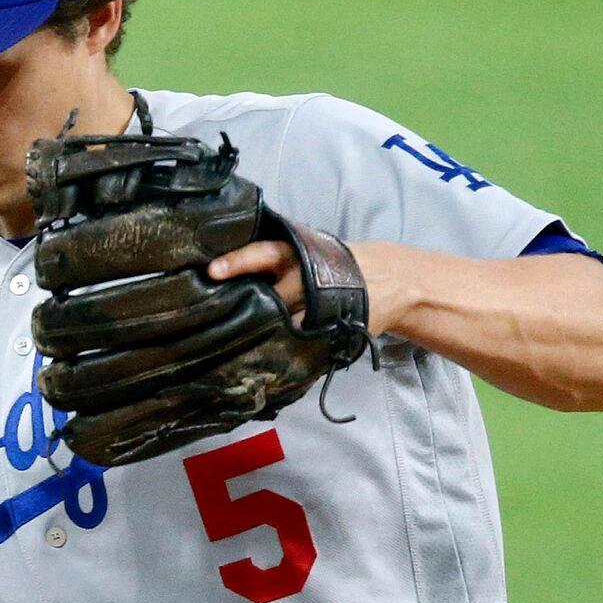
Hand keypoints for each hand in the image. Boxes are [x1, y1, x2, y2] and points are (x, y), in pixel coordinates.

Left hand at [208, 238, 404, 337]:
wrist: (390, 281)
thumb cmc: (339, 264)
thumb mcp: (312, 251)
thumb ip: (278, 260)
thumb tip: (232, 269)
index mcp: (298, 254)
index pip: (263, 254)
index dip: (237, 262)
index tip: (211, 271)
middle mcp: (305, 278)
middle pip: (269, 296)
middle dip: (248, 305)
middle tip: (220, 312)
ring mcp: (318, 306)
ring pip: (282, 322)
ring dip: (264, 330)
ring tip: (239, 339)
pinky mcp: (329, 328)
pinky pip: (300, 341)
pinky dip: (286, 346)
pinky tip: (271, 351)